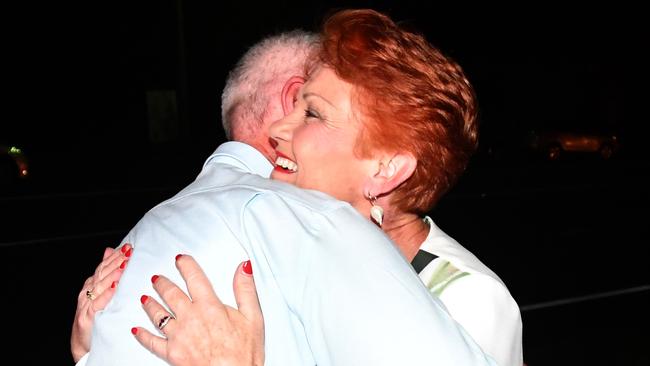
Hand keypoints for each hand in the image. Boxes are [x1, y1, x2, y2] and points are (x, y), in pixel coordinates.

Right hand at [71, 243, 131, 361]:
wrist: (82, 344)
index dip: (115, 256)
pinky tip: (114, 288)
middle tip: (129, 252)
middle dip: (116, 261)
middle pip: (103, 273)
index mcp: (91, 285)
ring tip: (124, 266)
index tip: (128, 247)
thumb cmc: (94, 317)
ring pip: (100, 286)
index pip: (104, 266)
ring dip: (112, 275)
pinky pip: (97, 304)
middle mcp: (87, 292)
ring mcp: (86, 304)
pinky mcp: (87, 317)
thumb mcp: (100, 292)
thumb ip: (105, 272)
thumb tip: (109, 250)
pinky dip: (105, 295)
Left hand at [132, 255, 263, 365]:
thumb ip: (245, 289)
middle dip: (163, 283)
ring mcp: (178, 336)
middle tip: (157, 278)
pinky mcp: (171, 354)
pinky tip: (136, 330)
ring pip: (158, 315)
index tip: (180, 259)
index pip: (195, 278)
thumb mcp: (253, 317)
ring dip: (150, 304)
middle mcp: (190, 318)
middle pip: (171, 294)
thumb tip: (243, 267)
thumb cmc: (244, 353)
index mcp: (210, 306)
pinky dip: (142, 335)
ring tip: (145, 297)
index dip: (186, 266)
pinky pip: (151, 342)